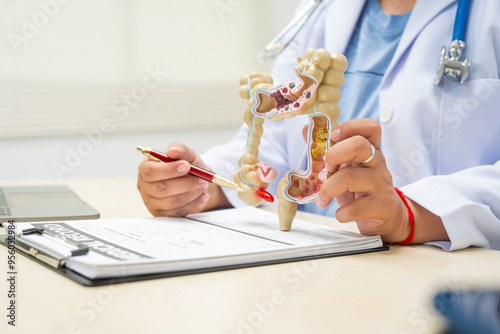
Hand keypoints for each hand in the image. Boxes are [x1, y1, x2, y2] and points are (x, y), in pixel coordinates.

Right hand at [137, 142, 229, 216]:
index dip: (169, 170)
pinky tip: (203, 196)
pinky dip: (194, 204)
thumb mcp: (186, 155)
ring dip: (191, 194)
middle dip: (184, 184)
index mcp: (145, 169)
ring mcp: (153, 203)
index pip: (150, 172)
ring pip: (171, 202)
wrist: (194, 182)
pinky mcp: (163, 215)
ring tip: (203, 185)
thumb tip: (173, 151)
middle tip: (201, 178)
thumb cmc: (186, 167)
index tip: (187, 166)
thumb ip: (180, 149)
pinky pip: (179, 213)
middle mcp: (145, 187)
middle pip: (160, 189)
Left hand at [315, 119, 411, 242]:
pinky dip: (341, 213)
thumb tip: (305, 130)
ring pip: (350, 177)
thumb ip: (328, 150)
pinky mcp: (382, 206)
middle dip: (334, 155)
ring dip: (328, 189)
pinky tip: (340, 214)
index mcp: (369, 150)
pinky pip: (355, 208)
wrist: (386, 216)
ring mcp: (381, 184)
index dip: (350, 127)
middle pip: (359, 145)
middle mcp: (377, 163)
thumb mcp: (345, 167)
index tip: (333, 136)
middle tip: (327, 169)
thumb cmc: (360, 188)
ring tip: (323, 199)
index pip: (370, 127)